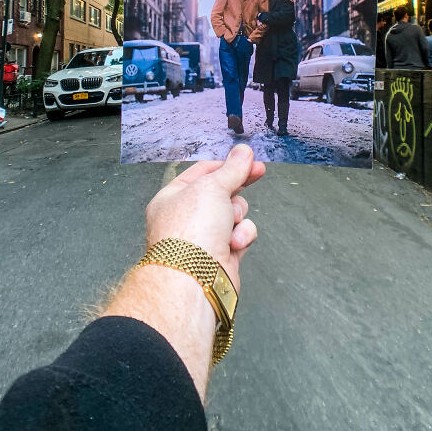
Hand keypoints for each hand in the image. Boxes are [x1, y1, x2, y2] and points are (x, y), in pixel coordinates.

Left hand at [144, 145, 264, 291]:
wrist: (195, 279)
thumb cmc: (190, 231)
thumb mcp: (212, 186)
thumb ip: (232, 168)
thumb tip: (243, 152)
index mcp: (173, 197)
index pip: (203, 172)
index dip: (227, 164)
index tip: (249, 159)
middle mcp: (186, 217)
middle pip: (221, 192)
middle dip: (238, 187)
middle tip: (258, 172)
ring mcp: (204, 237)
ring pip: (235, 214)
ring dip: (238, 215)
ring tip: (230, 223)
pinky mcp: (222, 255)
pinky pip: (241, 235)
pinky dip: (242, 236)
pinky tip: (234, 243)